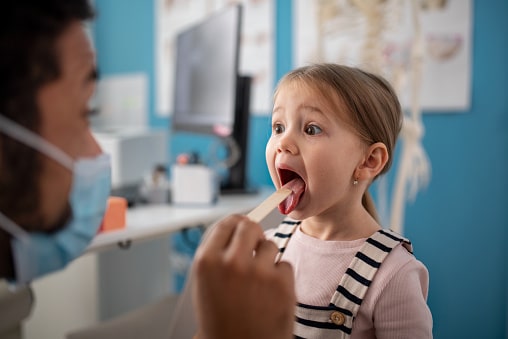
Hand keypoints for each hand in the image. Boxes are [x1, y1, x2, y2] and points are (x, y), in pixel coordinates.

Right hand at [192, 214, 294, 338]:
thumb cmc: (221, 321)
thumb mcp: (205, 284)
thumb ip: (217, 254)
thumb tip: (236, 225)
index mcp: (207, 261)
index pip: (226, 223)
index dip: (237, 224)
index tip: (242, 225)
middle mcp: (231, 263)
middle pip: (249, 227)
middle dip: (254, 234)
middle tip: (255, 246)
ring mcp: (258, 272)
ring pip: (269, 245)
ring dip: (267, 258)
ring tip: (259, 282)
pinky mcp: (282, 283)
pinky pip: (284, 264)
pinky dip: (281, 276)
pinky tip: (270, 294)